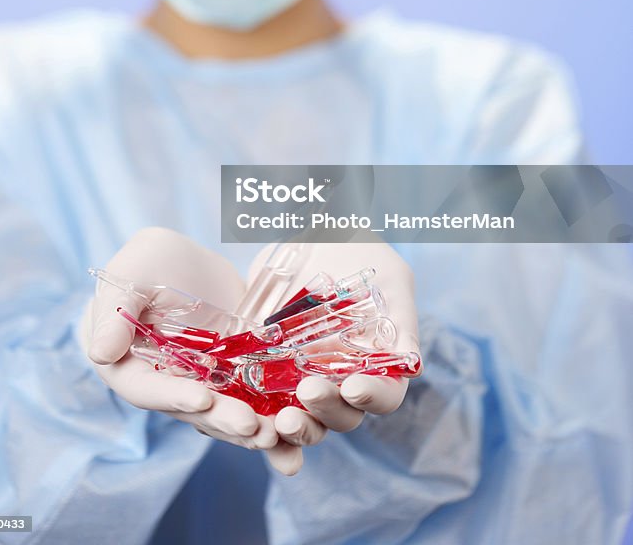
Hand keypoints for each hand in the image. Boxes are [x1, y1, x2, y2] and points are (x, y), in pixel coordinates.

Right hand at [79, 227, 302, 473]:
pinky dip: (269, 418)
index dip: (173, 396)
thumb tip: (100, 352)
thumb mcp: (131, 274)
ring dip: (249, 430)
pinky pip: (248, 403)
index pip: (148, 388)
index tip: (202, 399)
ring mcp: (198, 385)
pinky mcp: (230, 378)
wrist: (185, 261)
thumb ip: (115, 312)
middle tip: (255, 428)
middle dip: (222, 420)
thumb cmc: (146, 263)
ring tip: (278, 436)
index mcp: (128, 366)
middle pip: (191, 410)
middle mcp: (162, 385)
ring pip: (222, 414)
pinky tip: (294, 438)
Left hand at [245, 239, 419, 452]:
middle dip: (326, 411)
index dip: (372, 397)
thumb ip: (401, 320)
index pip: (383, 396)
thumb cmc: (359, 251)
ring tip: (280, 419)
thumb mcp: (389, 277)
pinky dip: (256, 419)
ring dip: (295, 428)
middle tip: (308, 393)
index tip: (354, 387)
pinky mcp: (266, 368)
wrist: (308, 231)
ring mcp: (304, 376)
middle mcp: (343, 378)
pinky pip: (262, 404)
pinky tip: (246, 419)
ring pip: (304, 419)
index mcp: (379, 363)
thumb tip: (413, 366)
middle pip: (342, 415)